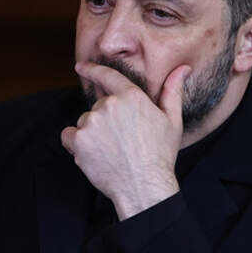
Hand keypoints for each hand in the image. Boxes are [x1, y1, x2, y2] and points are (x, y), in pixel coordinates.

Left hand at [61, 62, 189, 219]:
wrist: (144, 186)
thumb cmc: (160, 155)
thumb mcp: (172, 121)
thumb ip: (172, 91)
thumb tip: (182, 68)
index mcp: (131, 96)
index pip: (107, 76)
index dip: (92, 69)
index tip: (81, 65)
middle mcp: (109, 105)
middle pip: (98, 106)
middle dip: (105, 120)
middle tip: (121, 140)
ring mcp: (92, 122)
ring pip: (85, 121)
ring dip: (92, 133)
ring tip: (111, 150)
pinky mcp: (79, 140)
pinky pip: (69, 135)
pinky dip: (76, 144)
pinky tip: (94, 154)